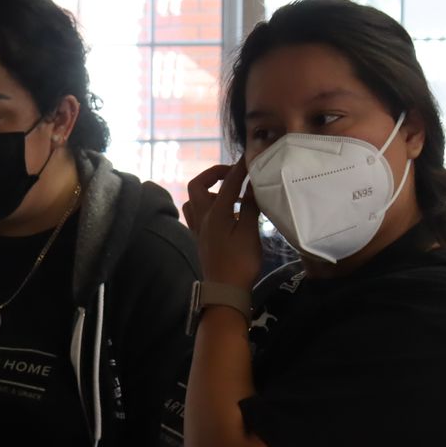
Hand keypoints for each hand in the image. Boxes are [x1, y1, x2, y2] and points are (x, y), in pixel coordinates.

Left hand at [183, 164, 262, 289]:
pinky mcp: (200, 238)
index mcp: (215, 212)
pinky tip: (223, 213)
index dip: (238, 167)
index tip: (249, 157)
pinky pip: (196, 214)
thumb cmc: (240, 261)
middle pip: (197, 186)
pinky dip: (207, 206)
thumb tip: (253, 184)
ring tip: (228, 194)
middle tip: (233, 175)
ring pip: (193, 201)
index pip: (227, 182)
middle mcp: (202, 217)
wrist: (224, 290)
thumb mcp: (249, 232)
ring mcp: (198, 229)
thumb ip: (249, 206)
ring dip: (208, 191)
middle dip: (213, 174)